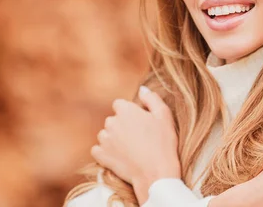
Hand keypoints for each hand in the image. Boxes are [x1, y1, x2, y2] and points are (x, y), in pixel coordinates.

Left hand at [90, 86, 179, 202]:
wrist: (156, 173)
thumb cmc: (163, 143)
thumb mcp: (164, 116)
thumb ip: (152, 99)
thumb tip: (142, 89)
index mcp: (126, 110)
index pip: (119, 104)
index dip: (130, 112)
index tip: (140, 122)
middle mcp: (111, 123)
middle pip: (112, 119)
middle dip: (122, 125)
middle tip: (138, 137)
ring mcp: (105, 140)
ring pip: (105, 134)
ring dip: (113, 138)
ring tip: (129, 148)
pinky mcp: (101, 156)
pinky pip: (98, 150)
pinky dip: (105, 152)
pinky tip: (119, 156)